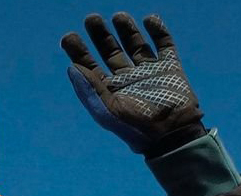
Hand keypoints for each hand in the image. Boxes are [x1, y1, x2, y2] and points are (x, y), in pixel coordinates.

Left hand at [61, 13, 204, 154]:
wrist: (172, 135)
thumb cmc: (136, 127)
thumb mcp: (108, 111)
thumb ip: (89, 89)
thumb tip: (72, 67)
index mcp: (110, 91)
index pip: (90, 66)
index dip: (78, 51)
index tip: (69, 37)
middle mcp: (127, 79)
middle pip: (110, 51)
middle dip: (100, 35)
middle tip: (91, 19)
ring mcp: (149, 73)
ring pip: (135, 45)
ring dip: (127, 29)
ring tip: (118, 16)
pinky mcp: (170, 69)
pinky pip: (164, 45)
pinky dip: (158, 31)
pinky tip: (149, 19)